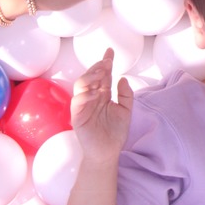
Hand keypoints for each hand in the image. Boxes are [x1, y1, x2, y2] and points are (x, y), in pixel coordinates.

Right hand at [71, 49, 133, 163]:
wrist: (108, 153)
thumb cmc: (115, 133)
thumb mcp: (126, 111)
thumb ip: (126, 95)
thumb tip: (122, 78)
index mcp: (103, 95)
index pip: (103, 75)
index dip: (106, 63)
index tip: (110, 51)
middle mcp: (92, 98)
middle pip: (91, 77)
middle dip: (97, 67)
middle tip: (106, 61)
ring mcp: (83, 106)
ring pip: (81, 85)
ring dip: (90, 76)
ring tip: (100, 72)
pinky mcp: (78, 116)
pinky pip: (77, 102)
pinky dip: (85, 95)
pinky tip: (96, 93)